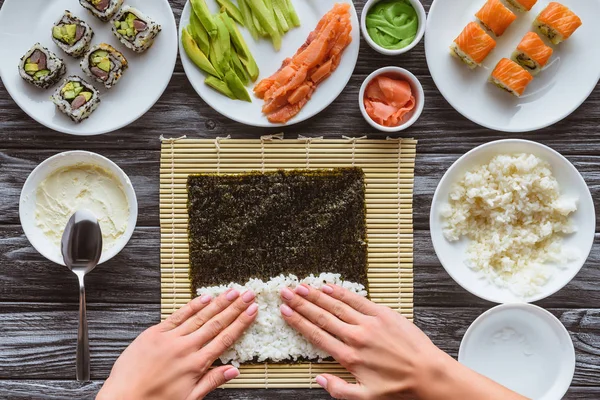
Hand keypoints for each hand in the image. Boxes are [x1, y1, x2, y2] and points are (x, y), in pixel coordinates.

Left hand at [97, 289, 257, 399]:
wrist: (122, 399)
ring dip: (218, 303)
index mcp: (196, 364)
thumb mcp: (189, 399)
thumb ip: (212, 381)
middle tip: (248, 294)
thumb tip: (234, 370)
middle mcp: (186, 348)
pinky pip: (177, 315)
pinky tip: (204, 297)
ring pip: (199, 316)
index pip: (225, 339)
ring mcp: (170, 338)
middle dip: (234, 308)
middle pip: (216, 323)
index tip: (252, 311)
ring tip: (232, 292)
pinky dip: (192, 306)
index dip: (241, 323)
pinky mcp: (154, 333)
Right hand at [280, 284, 526, 399]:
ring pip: (337, 305)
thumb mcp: (365, 398)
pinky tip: (329, 286)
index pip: (316, 334)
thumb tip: (317, 379)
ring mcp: (370, 322)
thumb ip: (338, 389)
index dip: (298, 321)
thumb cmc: (398, 388)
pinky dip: (342, 292)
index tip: (284, 311)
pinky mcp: (384, 313)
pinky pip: (358, 300)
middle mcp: (356, 336)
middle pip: (322, 315)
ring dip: (317, 294)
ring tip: (301, 286)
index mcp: (349, 357)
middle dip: (301, 303)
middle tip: (286, 292)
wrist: (429, 374)